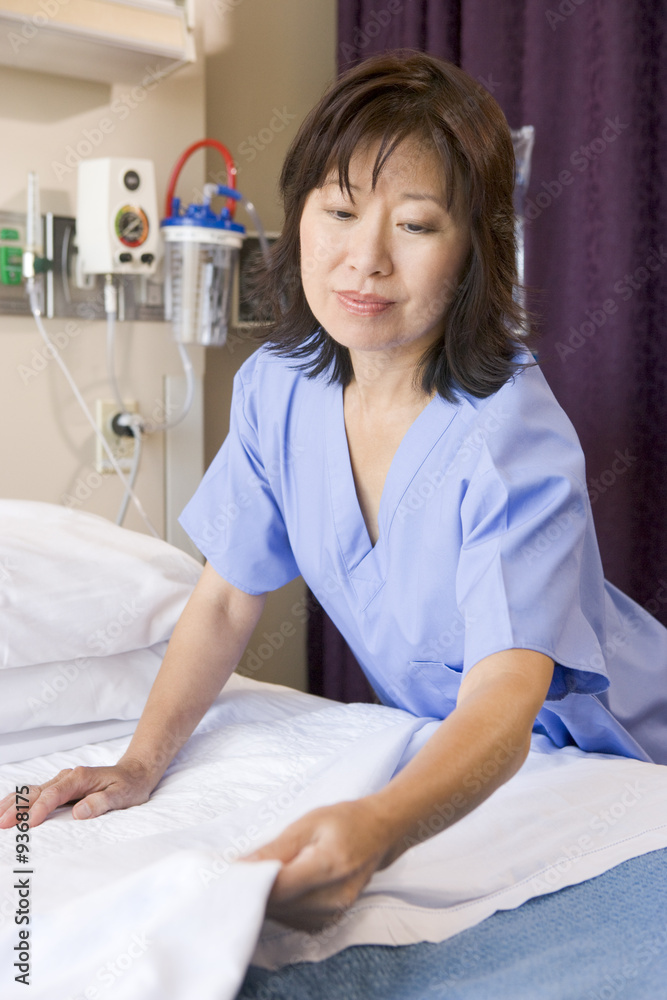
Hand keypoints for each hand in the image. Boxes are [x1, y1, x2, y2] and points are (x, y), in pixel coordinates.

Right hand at [0, 757, 157, 829]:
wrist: (135, 774)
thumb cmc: (129, 786)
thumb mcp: (122, 796)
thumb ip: (102, 803)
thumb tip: (79, 812)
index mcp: (80, 777)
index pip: (54, 794)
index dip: (40, 809)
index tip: (29, 824)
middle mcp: (68, 777)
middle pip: (37, 791)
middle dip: (17, 807)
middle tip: (1, 824)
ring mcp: (62, 782)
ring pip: (32, 791)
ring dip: (13, 804)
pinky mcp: (60, 788)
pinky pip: (36, 794)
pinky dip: (19, 801)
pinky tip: (7, 809)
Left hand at [242, 799, 394, 931]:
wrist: (379, 832)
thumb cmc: (344, 821)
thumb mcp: (308, 823)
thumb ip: (275, 848)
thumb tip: (242, 866)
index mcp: (329, 866)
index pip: (278, 887)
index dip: (251, 882)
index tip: (230, 873)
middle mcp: (334, 897)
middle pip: (279, 904)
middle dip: (254, 891)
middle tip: (237, 873)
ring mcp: (334, 913)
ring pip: (283, 915)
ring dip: (266, 899)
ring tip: (257, 877)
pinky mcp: (331, 920)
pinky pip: (294, 919)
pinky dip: (280, 905)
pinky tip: (278, 887)